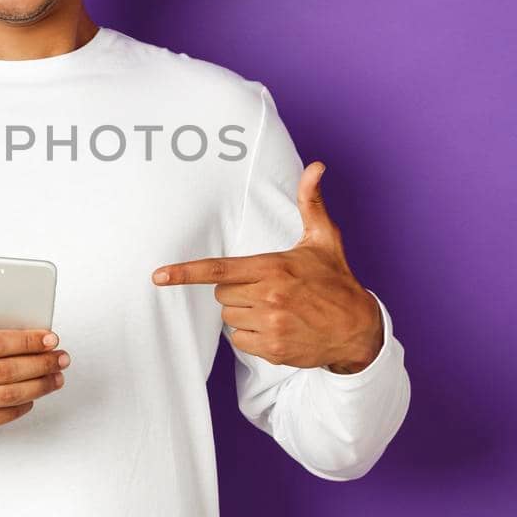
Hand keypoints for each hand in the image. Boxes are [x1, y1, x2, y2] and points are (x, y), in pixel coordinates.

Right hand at [0, 293, 69, 442]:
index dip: (27, 340)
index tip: (49, 337)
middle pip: (6, 370)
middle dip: (41, 362)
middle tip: (60, 356)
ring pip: (9, 395)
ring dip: (40, 385)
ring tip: (56, 376)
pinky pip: (2, 415)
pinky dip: (24, 405)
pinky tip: (34, 394)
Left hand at [151, 161, 383, 372]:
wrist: (358, 329)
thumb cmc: (336, 281)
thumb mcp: (324, 239)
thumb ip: (311, 202)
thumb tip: (316, 167)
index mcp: (273, 268)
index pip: (218, 270)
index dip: (184, 273)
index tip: (158, 276)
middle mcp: (268, 297)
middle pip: (220, 294)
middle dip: (236, 290)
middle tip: (266, 288)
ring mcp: (270, 326)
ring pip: (229, 318)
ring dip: (243, 313)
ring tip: (274, 308)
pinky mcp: (272, 349)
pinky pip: (240, 341)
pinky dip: (251, 336)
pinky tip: (275, 328)